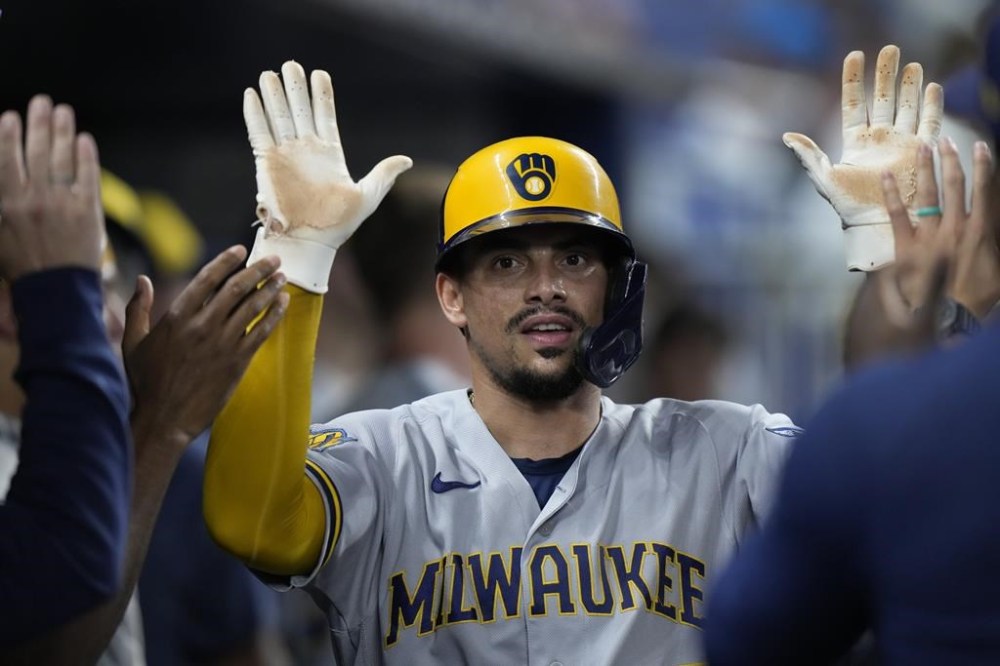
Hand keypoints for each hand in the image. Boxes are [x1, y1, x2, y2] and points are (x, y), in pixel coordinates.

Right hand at [0, 95, 104, 280]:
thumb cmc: (23, 268)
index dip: (8, 136)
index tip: (10, 117)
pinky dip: (86, 156)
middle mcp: (34, 200)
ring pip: (62, 159)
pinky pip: (87, 177)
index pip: (6, 160)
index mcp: (7, 205)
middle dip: (38, 123)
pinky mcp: (88, 212)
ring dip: (62, 131)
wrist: (56, 292)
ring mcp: (62, 204)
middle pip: (36, 152)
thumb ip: (2, 205)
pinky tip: (84, 140)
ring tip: (63, 112)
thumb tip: (5, 175)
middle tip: (42, 102)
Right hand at [123, 246, 287, 446]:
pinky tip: (283, 303)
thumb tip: (143, 279)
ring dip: (270, 289)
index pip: (207, 278)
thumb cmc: (145, 382)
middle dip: (258, 270)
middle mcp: (202, 326)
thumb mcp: (132, 342)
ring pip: (252, 308)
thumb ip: (138, 308)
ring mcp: (222, 344)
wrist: (164, 419)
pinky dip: (275, 315)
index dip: (226, 261)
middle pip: (236, 289)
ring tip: (282, 277)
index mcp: (176, 316)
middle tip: (274, 259)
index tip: (241, 250)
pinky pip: (261, 333)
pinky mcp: (237, 362)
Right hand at [244, 60, 411, 292]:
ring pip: (279, 117)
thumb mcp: (368, 196)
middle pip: (299, 110)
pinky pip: (259, 133)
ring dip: (274, 95)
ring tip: (272, 73)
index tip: (319, 74)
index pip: (324, 116)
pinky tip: (252, 94)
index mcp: (330, 154)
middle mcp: (306, 150)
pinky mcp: (267, 163)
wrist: (311, 242)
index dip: (321, 95)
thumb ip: (383, 174)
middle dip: (295, 87)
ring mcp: (286, 155)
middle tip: (291, 64)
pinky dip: (255, 114)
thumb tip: (406, 160)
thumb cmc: (339, 224)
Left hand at [784, 45, 942, 271]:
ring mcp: (900, 143)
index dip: (854, 79)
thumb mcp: (824, 178)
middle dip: (886, 74)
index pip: (853, 102)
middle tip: (890, 49)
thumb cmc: (847, 205)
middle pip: (883, 98)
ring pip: (907, 106)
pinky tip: (932, 87)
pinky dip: (932, 105)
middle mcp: (878, 138)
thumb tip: (787, 136)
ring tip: (913, 64)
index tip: (855, 55)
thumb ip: (808, 155)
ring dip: (910, 85)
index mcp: (854, 141)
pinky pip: (929, 123)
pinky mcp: (920, 152)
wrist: (876, 224)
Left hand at [882, 137, 998, 319]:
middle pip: (954, 186)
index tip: (981, 147)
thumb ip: (994, 248)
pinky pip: (898, 215)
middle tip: (945, 140)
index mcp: (981, 232)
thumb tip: (991, 233)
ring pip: (928, 194)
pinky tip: (887, 176)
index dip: (984, 167)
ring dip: (926, 169)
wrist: (946, 321)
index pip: (985, 191)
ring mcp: (929, 236)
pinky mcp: (906, 248)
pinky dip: (892, 194)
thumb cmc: (976, 301)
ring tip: (923, 147)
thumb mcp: (997, 273)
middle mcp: (955, 228)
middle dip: (950, 161)